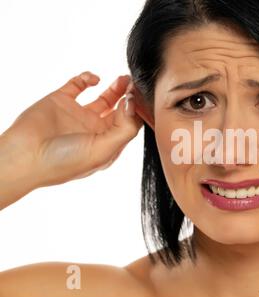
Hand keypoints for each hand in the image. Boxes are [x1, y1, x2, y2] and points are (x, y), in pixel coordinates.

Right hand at [1, 71, 142, 188]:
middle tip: (135, 83)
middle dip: (129, 97)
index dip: (136, 110)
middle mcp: (94, 130)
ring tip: (123, 79)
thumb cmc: (64, 162)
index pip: (129, 124)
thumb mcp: (103, 151)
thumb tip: (132, 105)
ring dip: (115, 87)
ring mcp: (78, 115)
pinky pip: (78, 85)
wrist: (25, 156)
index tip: (139, 98)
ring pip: (104, 98)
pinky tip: (94, 79)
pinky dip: (87, 78)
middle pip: (119, 110)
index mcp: (106, 144)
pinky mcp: (60, 101)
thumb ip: (124, 130)